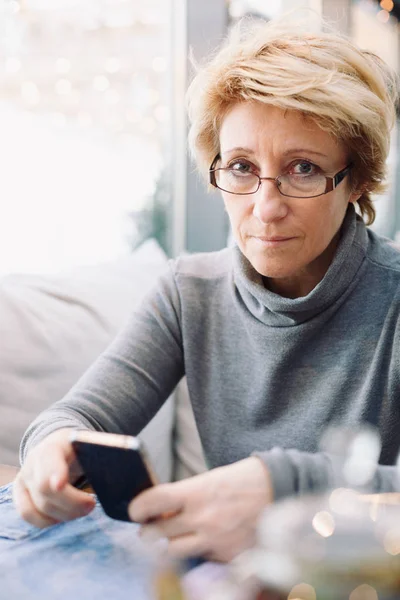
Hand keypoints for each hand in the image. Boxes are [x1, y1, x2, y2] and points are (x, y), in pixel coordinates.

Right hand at [13, 428, 95, 527]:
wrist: (59, 446)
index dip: (54, 472)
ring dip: (64, 514)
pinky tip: (64, 515)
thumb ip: (104, 451)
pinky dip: (48, 521)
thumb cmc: (81, 448)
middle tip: (92, 504)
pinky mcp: (19, 493)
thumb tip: (125, 459)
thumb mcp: (91, 444)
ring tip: (83, 509)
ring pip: (39, 506)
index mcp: (54, 445)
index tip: (61, 484)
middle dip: (72, 503)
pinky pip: (28, 515)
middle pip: (46, 489)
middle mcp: (34, 461)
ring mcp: (24, 477)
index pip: (50, 459)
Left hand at [129, 457, 272, 562]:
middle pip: (157, 533)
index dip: (138, 508)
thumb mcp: (211, 479)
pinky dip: (198, 552)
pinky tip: (205, 540)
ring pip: (173, 551)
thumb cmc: (243, 480)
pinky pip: (201, 559)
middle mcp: (203, 519)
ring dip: (169, 544)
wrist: (281, 491)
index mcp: (197, 492)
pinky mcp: (228, 557)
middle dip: (148, 531)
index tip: (134, 510)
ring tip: (172, 536)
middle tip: (149, 527)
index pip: (154, 501)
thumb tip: (161, 510)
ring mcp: (215, 541)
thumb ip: (186, 495)